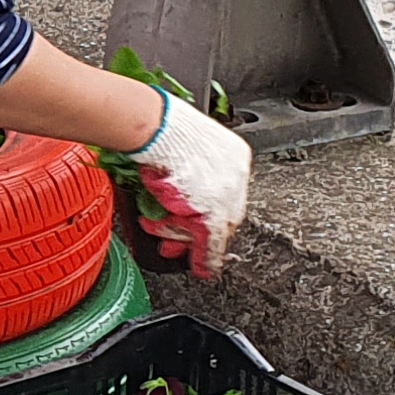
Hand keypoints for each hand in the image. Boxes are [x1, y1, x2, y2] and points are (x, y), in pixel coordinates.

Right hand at [128, 88, 252, 277]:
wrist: (156, 127)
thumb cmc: (164, 128)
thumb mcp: (188, 145)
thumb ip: (193, 167)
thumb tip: (179, 184)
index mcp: (236, 154)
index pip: (228, 192)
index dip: (210, 210)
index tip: (200, 221)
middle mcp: (237, 175)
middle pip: (224, 213)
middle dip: (200, 231)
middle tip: (186, 243)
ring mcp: (227, 194)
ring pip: (214, 229)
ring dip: (192, 243)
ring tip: (173, 249)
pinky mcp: (213, 211)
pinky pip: (211, 241)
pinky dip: (204, 257)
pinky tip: (200, 268)